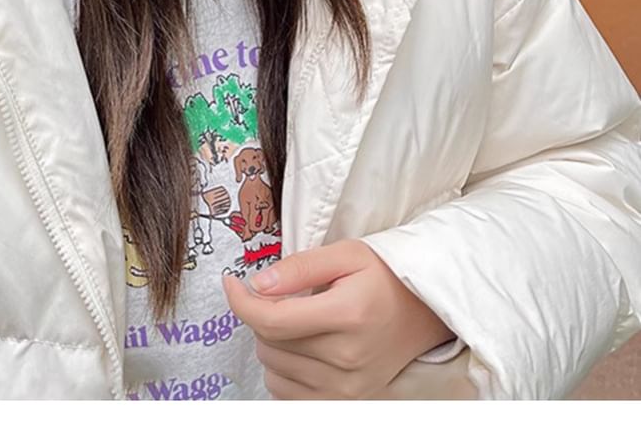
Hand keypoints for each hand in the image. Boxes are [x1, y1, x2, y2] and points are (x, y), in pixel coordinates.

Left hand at [223, 239, 455, 398]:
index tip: (232, 282)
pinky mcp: (345, 402)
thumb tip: (258, 284)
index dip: (240, 300)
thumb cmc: (386, 278)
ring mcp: (347, 386)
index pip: (271, 319)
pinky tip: (302, 348)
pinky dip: (282, 369)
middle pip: (268, 342)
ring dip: (272, 342)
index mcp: (348, 315)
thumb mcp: (347, 255)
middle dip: (263, 314)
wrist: (426, 313)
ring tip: (300, 321)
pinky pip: (285, 393)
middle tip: (283, 296)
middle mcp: (347, 357)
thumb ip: (300, 266)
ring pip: (272, 368)